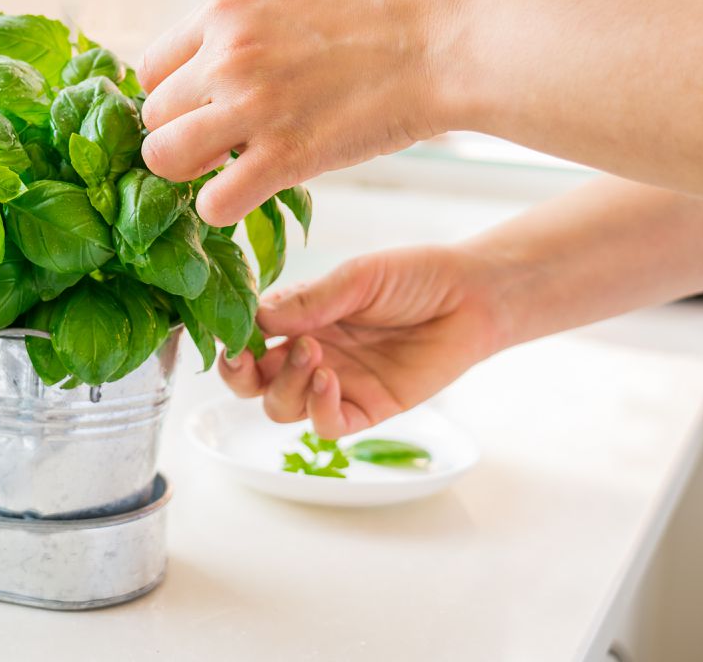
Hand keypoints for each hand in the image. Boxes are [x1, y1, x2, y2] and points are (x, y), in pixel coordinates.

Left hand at [137, 0, 461, 226]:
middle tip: (221, 147)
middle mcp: (225, 56)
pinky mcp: (284, 156)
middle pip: (153, 118)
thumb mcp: (289, 6)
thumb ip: (241, 40)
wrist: (443, 45)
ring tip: (228, 171)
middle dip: (180, 138)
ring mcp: (251, 106)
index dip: (173, 100)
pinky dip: (222, 209)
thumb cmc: (382, 23)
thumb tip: (211, 77)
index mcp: (225, 13)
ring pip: (163, 159)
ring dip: (190, 174)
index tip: (201, 112)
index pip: (149, 70)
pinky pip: (213, 203)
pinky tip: (251, 196)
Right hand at [219, 245, 517, 437]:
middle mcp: (309, 353)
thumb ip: (308, 300)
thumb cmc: (414, 277)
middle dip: (240, 374)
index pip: (247, 336)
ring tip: (312, 353)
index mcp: (299, 317)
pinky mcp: (368, 409)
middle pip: (253, 382)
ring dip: (285, 384)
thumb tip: (256, 316)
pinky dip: (317, 409)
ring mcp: (337, 384)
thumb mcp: (357, 277)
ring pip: (282, 407)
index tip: (230, 331)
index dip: (232, 339)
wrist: (472, 297)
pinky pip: (327, 426)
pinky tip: (328, 380)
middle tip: (247, 356)